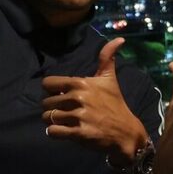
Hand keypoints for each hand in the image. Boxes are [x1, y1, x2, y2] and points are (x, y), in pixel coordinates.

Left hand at [41, 37, 147, 165]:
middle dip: (53, 107)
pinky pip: (53, 131)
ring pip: (48, 117)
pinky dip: (55, 132)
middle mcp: (79, 98)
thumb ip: (107, 58)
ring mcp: (79, 116)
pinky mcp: (79, 133)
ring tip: (66, 122)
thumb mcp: (110, 79)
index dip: (53, 90)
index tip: (63, 95)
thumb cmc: (115, 104)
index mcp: (81, 83)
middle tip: (66, 111)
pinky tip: (65, 131)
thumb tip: (119, 39)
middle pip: (46, 102)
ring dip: (54, 121)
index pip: (48, 84)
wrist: (126, 131)